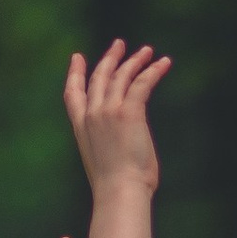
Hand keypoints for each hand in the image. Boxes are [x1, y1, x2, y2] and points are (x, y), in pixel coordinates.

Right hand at [63, 37, 171, 198]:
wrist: (119, 192)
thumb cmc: (115, 187)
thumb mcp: (102, 162)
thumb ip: (106, 145)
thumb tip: (121, 146)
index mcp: (81, 128)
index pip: (72, 94)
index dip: (75, 73)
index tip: (78, 58)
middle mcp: (92, 115)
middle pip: (100, 77)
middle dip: (110, 58)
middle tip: (120, 45)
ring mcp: (109, 111)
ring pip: (122, 76)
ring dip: (135, 60)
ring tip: (147, 51)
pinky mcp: (129, 112)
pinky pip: (143, 83)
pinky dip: (154, 70)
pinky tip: (164, 63)